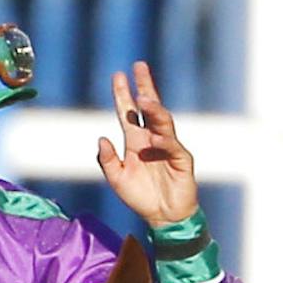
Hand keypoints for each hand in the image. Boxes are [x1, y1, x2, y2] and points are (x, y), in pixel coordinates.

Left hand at [95, 61, 198, 227]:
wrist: (163, 216)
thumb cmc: (141, 196)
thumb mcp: (117, 179)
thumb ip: (107, 160)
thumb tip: (101, 138)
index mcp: (136, 141)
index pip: (129, 112)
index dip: (124, 95)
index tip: (118, 75)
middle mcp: (152, 138)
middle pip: (149, 107)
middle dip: (144, 86)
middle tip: (139, 67)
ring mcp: (168, 146)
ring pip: (162, 122)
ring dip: (154, 110)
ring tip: (144, 98)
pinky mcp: (180, 158)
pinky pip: (171, 147)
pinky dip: (163, 142)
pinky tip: (154, 139)